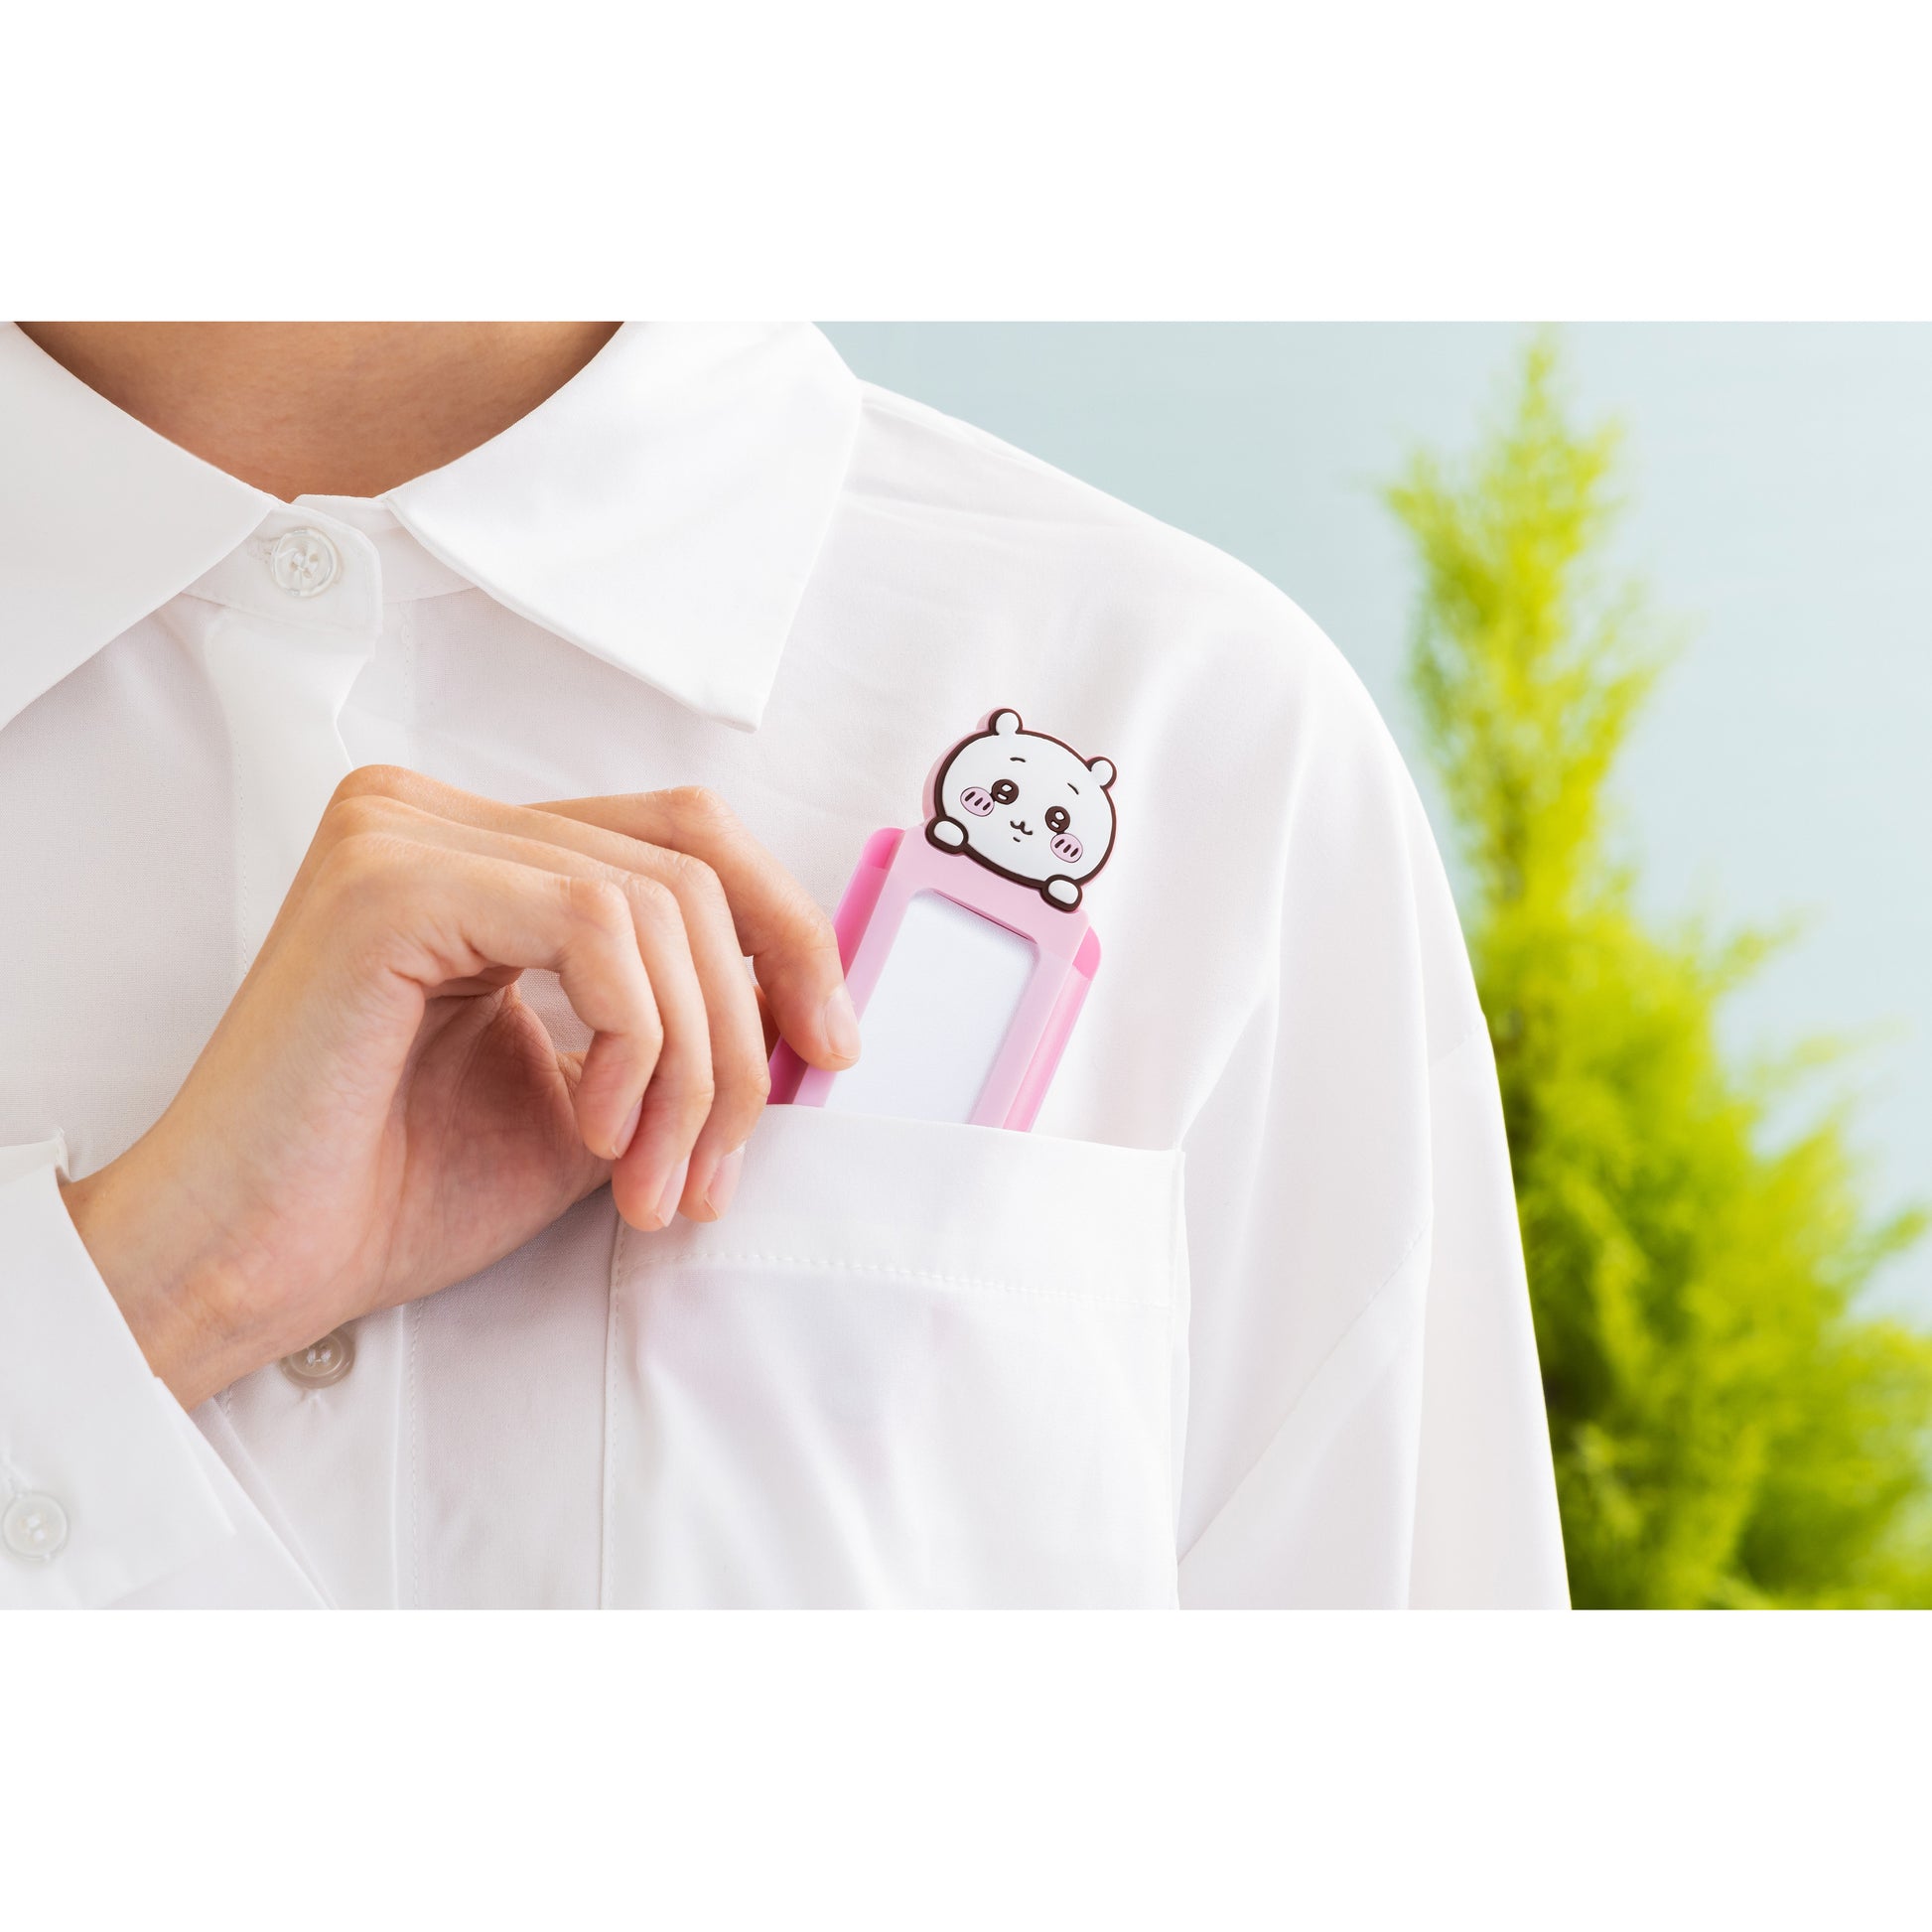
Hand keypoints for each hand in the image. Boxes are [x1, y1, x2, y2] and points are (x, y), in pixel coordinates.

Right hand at [60, 767, 858, 1407]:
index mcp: (485, 853)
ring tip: (652, 1180)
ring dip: (693, 1066)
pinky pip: (593, 923)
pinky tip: (593, 1127)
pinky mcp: (390, 877)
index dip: (785, 933)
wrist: (252, 1268)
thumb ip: (682, 1028)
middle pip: (692, 864)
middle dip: (747, 1027)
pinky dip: (632, 1040)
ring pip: (659, 903)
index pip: (684, 839)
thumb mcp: (595, 1093)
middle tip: (726, 1162)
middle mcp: (441, 816)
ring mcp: (409, 831)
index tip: (829, 1047)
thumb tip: (812, 1012)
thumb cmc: (394, 1191)